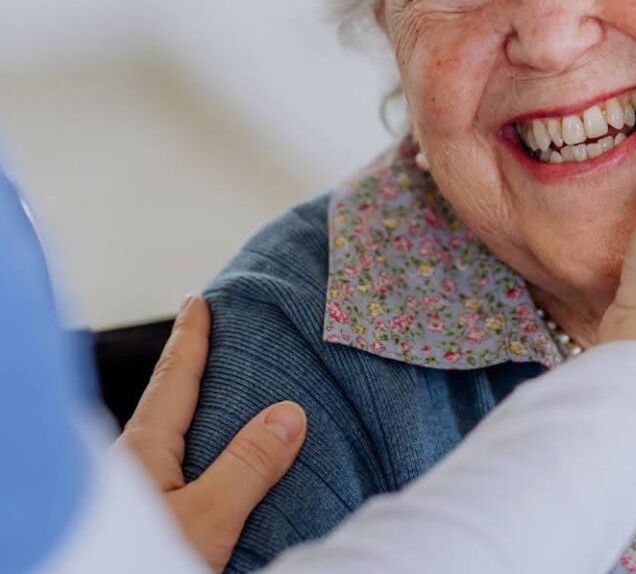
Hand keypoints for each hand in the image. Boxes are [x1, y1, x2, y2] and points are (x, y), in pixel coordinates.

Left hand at [117, 295, 307, 571]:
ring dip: (200, 415)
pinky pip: (178, 473)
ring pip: (173, 442)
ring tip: (229, 396)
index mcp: (142, 450)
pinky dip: (202, 453)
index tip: (199, 300)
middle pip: (168, 405)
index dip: (191, 337)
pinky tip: (221, 464)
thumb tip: (290, 411)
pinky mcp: (145, 524)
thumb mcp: (205, 518)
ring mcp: (135, 498)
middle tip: (216, 337)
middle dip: (193, 372)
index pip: (174, 378)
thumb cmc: (141, 566)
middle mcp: (133, 468)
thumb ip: (247, 465)